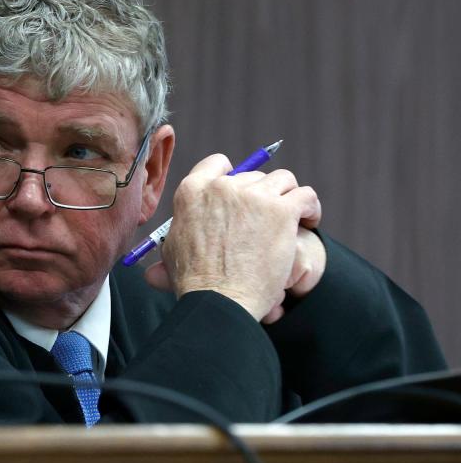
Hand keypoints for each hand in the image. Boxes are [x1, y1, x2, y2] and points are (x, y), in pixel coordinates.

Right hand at [142, 154, 321, 320]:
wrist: (219, 299)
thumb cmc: (194, 282)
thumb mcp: (173, 255)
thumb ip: (170, 250)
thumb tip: (151, 274)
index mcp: (193, 190)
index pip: (218, 163)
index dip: (233, 177)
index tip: (242, 193)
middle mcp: (223, 186)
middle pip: (253, 175)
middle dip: (262, 195)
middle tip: (267, 219)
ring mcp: (254, 196)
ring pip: (283, 180)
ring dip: (289, 196)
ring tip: (295, 216)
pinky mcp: (281, 211)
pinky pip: (305, 196)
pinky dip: (311, 208)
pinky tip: (308, 221)